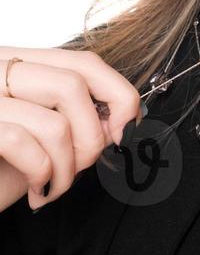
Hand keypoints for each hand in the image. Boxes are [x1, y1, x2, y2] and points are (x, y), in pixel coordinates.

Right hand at [0, 48, 141, 212]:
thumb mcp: (43, 137)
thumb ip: (76, 120)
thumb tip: (123, 120)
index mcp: (17, 64)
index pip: (84, 61)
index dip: (118, 93)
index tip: (126, 129)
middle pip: (74, 84)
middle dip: (92, 136)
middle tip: (83, 168)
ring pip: (55, 121)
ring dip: (68, 169)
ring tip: (55, 188)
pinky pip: (24, 144)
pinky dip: (43, 175)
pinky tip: (37, 194)